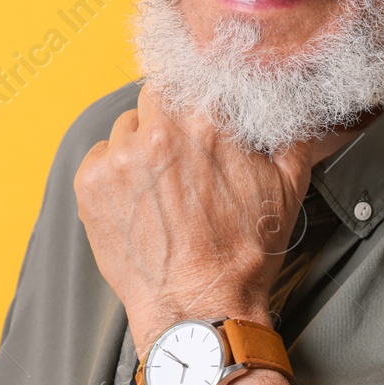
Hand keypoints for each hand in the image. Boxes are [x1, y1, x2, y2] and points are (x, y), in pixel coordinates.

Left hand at [73, 85, 314, 355]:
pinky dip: (114, 171)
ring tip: (160, 184)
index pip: (192, 76)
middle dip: (168, 116)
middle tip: (180, 153)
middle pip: (155, 95)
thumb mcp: (288, 185)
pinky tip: (137, 200)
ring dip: (140, 144)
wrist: (200, 308)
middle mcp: (160, 131)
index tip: (197, 113)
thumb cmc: (244, 252)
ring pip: (126, 126)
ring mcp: (121, 158)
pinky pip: (100, 156)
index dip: (196, 95)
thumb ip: (291, 131)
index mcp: (208, 120)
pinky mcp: (92, 184)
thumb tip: (292, 100)